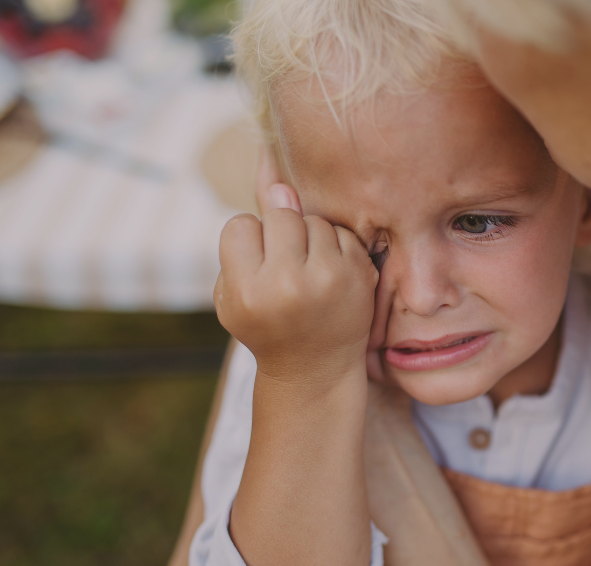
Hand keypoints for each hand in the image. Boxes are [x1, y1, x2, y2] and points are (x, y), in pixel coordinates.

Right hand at [215, 184, 378, 382]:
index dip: (248, 241)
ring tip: (306, 271)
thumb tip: (272, 170)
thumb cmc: (265, 326)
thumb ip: (239, 240)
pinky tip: (329, 275)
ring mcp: (329, 279)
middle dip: (278, 231)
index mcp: (249, 291)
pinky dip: (334, 247)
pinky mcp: (359, 274)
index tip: (257, 265)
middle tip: (284, 264)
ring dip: (308, 237)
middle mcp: (289, 284)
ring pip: (312, 219)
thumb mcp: (231, 294)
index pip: (241, 224)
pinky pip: (340, 232)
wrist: (314, 369)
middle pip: (280, 214)